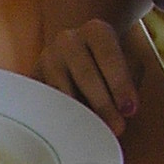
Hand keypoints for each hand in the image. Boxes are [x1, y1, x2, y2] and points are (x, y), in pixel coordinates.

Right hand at [37, 16, 138, 134]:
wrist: (79, 51)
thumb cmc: (109, 64)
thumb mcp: (128, 62)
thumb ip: (129, 81)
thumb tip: (124, 111)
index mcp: (96, 31)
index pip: (109, 57)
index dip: (121, 85)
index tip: (130, 110)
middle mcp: (68, 40)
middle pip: (85, 75)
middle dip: (103, 105)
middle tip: (117, 129)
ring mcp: (47, 58)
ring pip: (62, 90)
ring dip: (80, 114)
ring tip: (95, 132)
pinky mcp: (33, 78)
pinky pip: (45, 101)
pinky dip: (59, 117)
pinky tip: (72, 130)